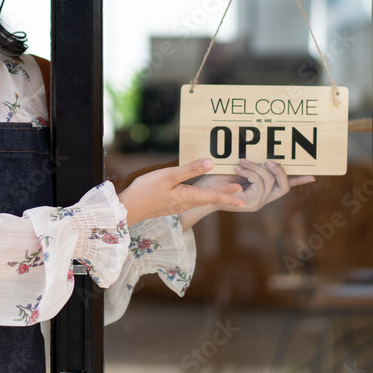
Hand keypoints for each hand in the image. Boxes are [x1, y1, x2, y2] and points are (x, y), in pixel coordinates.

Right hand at [118, 158, 246, 226]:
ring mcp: (176, 206)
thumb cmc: (146, 191)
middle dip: (224, 195)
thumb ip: (189, 170)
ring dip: (212, 196)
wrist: (129, 208)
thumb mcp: (168, 176)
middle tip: (239, 192)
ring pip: (199, 200)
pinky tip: (195, 194)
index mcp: (188, 196)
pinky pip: (189, 201)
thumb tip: (211, 163)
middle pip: (208, 199)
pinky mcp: (168, 206)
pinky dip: (200, 197)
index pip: (213, 197)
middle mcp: (185, 203)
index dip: (229, 197)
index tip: (243, 201)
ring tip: (222, 191)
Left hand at [177, 161, 314, 230]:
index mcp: (263, 190)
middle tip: (269, 160)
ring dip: (257, 168)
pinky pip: (260, 185)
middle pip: (284, 185)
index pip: (286, 185)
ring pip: (270, 181)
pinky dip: (251, 173)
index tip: (313, 174)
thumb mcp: (237, 167)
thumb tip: (264, 152)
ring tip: (242, 162)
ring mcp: (258, 203)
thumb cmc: (216, 177)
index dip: (299, 180)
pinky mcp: (250, 204)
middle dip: (280, 170)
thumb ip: (252, 163)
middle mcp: (263, 198)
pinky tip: (239, 169)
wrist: (201, 190)